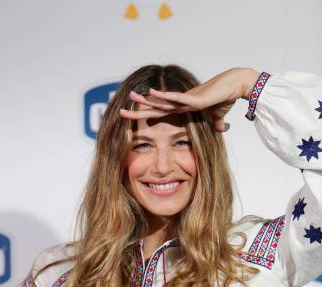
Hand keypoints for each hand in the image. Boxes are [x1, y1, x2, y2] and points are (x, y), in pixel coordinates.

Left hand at [119, 67, 259, 132]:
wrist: (237, 85)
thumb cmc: (226, 97)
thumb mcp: (218, 117)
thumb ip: (217, 123)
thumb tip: (222, 129)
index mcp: (182, 109)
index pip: (160, 114)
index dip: (146, 116)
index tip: (132, 118)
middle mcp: (180, 104)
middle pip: (155, 109)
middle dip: (138, 111)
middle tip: (121, 112)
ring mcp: (186, 100)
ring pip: (162, 101)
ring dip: (146, 100)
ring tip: (130, 97)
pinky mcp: (194, 99)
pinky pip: (176, 98)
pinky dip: (164, 96)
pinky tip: (152, 93)